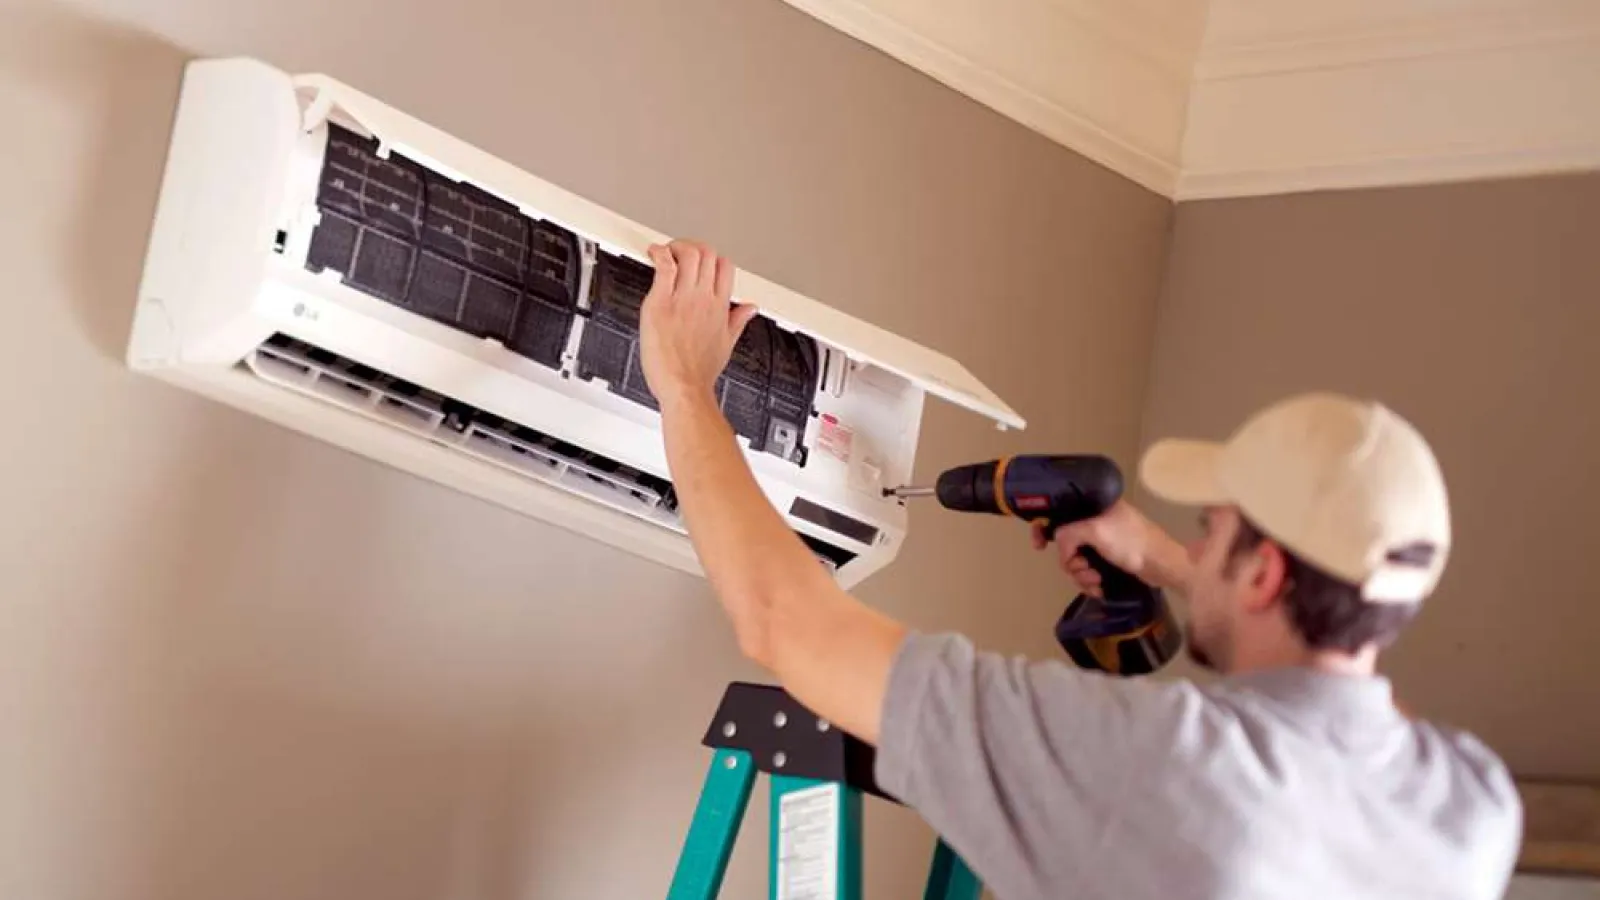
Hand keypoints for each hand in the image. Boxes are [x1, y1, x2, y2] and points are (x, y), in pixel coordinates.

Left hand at [639, 240, 759, 408]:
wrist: (684, 388)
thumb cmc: (699, 373)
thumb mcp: (727, 344)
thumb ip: (738, 320)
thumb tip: (750, 308)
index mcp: (720, 306)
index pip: (724, 266)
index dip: (712, 258)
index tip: (699, 263)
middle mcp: (704, 298)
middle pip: (707, 253)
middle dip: (692, 248)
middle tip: (679, 254)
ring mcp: (683, 299)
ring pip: (688, 253)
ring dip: (675, 247)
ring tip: (665, 253)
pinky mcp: (661, 303)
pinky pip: (664, 266)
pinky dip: (658, 253)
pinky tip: (653, 254)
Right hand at [1030, 500, 1171, 596]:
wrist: (1162, 565)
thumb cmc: (1131, 542)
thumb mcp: (1096, 531)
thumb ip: (1068, 534)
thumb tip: (1061, 550)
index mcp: (1092, 505)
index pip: (1058, 511)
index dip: (1043, 527)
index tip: (1038, 545)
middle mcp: (1094, 520)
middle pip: (1064, 542)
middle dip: (1069, 561)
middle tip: (1080, 568)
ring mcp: (1101, 540)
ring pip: (1074, 560)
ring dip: (1080, 575)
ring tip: (1095, 580)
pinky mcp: (1107, 558)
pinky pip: (1086, 570)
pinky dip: (1089, 581)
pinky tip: (1099, 588)